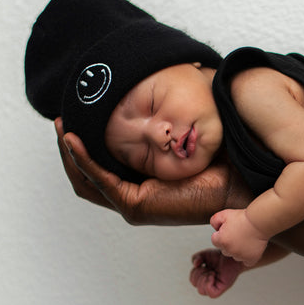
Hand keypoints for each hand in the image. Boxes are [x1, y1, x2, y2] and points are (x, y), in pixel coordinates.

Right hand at [55, 118, 239, 224]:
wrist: (242, 181)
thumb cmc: (221, 160)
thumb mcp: (183, 137)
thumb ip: (162, 127)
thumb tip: (152, 99)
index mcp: (144, 186)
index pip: (101, 169)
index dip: (83, 146)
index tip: (74, 118)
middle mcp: (135, 198)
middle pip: (86, 176)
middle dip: (69, 149)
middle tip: (61, 121)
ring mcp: (133, 205)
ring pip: (87, 180)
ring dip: (71, 154)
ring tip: (63, 127)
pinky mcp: (137, 206)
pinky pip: (101, 179)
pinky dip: (86, 159)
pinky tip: (76, 138)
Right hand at [190, 249, 244, 297]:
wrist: (232, 255)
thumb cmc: (221, 256)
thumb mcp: (205, 254)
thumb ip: (196, 258)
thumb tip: (195, 265)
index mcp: (204, 276)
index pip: (193, 280)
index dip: (195, 272)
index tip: (203, 265)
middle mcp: (209, 282)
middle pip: (195, 285)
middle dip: (198, 275)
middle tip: (208, 268)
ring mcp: (216, 286)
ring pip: (202, 291)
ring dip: (203, 279)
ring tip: (211, 272)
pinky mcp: (222, 288)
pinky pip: (212, 294)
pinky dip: (209, 285)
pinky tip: (213, 275)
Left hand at [210, 209, 268, 266]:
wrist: (260, 221)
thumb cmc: (244, 218)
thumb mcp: (224, 214)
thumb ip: (214, 221)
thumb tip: (214, 228)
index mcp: (221, 240)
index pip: (215, 240)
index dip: (222, 234)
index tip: (229, 229)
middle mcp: (230, 250)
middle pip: (224, 250)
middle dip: (229, 243)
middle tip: (238, 233)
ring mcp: (241, 256)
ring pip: (235, 256)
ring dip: (238, 250)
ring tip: (245, 239)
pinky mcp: (251, 258)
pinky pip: (247, 262)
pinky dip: (248, 257)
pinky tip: (250, 249)